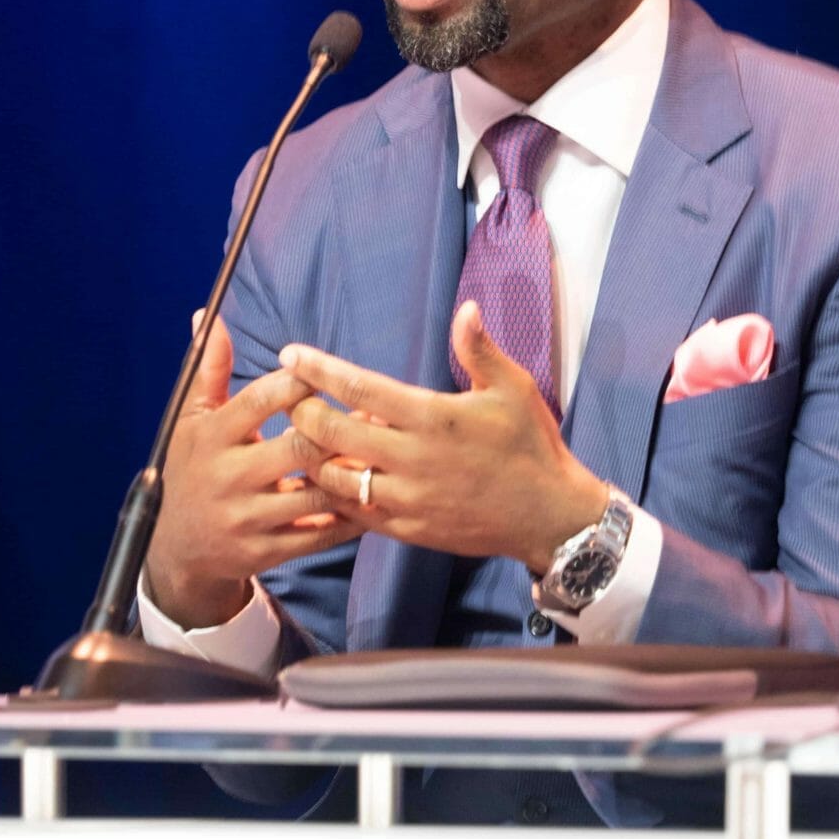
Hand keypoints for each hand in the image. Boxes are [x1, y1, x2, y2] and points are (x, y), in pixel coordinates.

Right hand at [146, 313, 363, 627]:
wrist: (177, 548)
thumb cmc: (193, 466)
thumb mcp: (191, 418)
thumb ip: (210, 369)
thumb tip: (207, 315)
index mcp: (212, 436)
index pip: (261, 400)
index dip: (299, 382)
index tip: (325, 372)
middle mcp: (229, 476)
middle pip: (297, 447)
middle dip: (336, 430)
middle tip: (370, 415)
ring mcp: (247, 518)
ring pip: (314, 494)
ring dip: (350, 475)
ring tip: (380, 455)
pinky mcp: (264, 553)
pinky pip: (317, 536)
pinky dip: (349, 519)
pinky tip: (371, 499)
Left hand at [282, 301, 606, 572]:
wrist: (549, 514)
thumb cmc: (531, 444)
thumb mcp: (513, 388)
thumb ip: (480, 349)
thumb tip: (465, 308)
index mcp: (432, 417)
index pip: (358, 387)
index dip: (317, 370)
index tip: (289, 355)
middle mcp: (412, 459)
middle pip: (332, 434)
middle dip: (302, 413)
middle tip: (291, 398)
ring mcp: (408, 499)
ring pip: (335, 479)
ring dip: (313, 457)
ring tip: (306, 438)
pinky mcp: (409, 530)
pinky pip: (356, 514)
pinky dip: (336, 495)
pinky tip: (331, 478)